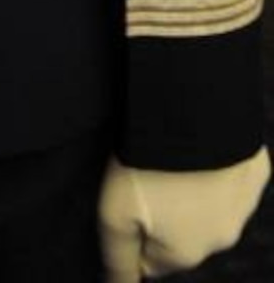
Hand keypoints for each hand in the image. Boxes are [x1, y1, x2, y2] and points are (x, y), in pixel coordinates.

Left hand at [99, 148, 269, 278]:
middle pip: (183, 235)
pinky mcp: (256, 171)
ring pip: (210, 206)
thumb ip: (117, 259)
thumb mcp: (113, 213)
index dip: (134, 230)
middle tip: (147, 172)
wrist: (192, 108)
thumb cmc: (146, 162)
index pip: (151, 261)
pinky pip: (232, 176)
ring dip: (193, 189)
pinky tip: (201, 144)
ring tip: (171, 154)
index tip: (127, 198)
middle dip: (166, 211)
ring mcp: (244, 205)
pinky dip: (218, 166)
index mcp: (186, 254)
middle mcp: (221, 239)